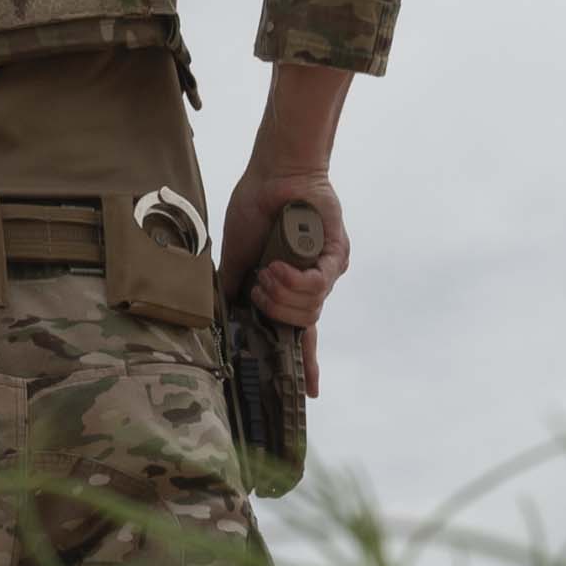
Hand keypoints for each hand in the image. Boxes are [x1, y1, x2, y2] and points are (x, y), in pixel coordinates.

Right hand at [217, 166, 347, 392]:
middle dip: (274, 312)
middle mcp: (311, 283)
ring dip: (282, 295)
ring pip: (311, 310)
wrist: (273, 173)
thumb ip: (234, 286)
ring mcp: (326, 270)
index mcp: (289, 287)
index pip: (301, 333)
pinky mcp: (337, 254)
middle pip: (300, 326)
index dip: (305, 364)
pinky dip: (297, 281)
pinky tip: (280, 266)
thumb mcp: (237, 256)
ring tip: (269, 271)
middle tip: (259, 286)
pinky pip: (320, 285)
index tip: (306, 392)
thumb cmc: (255, 208)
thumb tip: (228, 317)